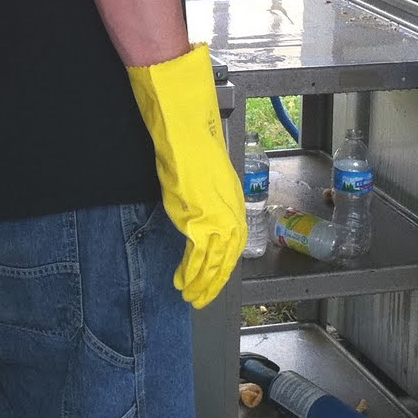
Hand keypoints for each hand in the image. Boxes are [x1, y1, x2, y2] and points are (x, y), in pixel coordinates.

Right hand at [126, 44, 245, 307]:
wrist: (183, 120)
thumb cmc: (189, 134)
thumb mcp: (200, 166)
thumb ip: (201, 187)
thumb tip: (194, 200)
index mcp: (232, 194)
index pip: (234, 237)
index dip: (224, 261)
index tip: (215, 275)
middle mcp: (230, 206)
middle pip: (228, 254)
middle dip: (215, 279)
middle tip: (203, 297)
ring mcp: (216, 212)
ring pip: (215, 260)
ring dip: (203, 282)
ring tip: (190, 297)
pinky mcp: (198, 215)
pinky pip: (198, 254)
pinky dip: (191, 272)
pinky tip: (183, 282)